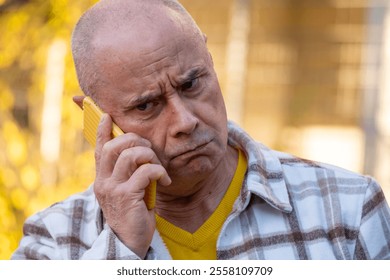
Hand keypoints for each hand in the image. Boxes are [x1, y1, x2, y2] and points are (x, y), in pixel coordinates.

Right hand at [94, 113, 170, 258]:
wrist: (129, 242)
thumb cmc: (133, 214)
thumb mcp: (127, 191)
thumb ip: (127, 173)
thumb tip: (139, 153)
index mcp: (102, 178)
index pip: (100, 148)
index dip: (102, 130)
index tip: (106, 115)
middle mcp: (102, 181)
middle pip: (114, 145)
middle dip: (136, 141)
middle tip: (150, 150)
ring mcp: (112, 188)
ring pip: (130, 155)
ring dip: (149, 155)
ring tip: (158, 167)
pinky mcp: (126, 196)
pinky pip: (145, 171)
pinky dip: (159, 172)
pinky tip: (165, 182)